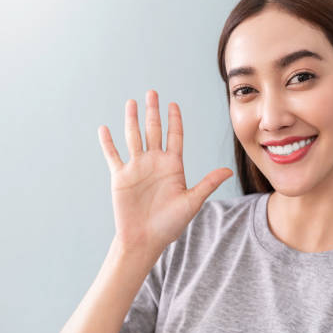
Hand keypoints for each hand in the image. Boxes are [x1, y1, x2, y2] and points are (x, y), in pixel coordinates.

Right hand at [97, 90, 232, 254]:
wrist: (146, 240)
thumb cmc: (170, 224)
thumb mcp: (192, 201)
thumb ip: (208, 183)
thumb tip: (228, 171)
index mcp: (173, 165)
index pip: (175, 136)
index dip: (174, 120)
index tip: (173, 104)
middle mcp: (154, 162)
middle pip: (154, 130)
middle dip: (153, 111)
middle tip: (152, 92)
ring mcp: (137, 168)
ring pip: (133, 137)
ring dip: (131, 120)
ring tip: (131, 102)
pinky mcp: (120, 177)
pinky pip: (113, 155)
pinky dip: (108, 142)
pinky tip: (104, 128)